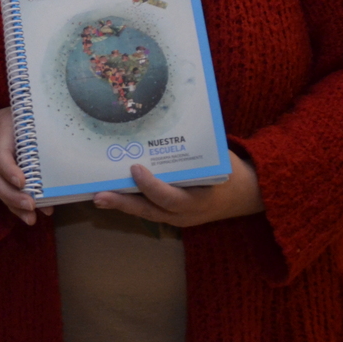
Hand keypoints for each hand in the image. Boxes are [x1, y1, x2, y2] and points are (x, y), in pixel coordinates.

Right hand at [0, 108, 50, 224]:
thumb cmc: (18, 123)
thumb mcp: (25, 119)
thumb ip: (41, 127)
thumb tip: (70, 140)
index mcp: (2, 140)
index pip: (1, 157)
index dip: (10, 170)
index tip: (22, 181)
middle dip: (13, 196)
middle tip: (30, 205)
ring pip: (0, 192)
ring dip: (15, 207)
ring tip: (31, 219)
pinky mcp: (3, 180)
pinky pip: (7, 196)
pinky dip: (18, 209)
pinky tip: (32, 217)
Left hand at [91, 150, 264, 226]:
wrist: (245, 195)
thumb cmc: (229, 170)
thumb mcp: (219, 159)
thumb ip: (196, 148)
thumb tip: (171, 122)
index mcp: (200, 199)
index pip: (171, 197)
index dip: (151, 186)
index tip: (135, 169)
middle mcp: (187, 214)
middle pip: (150, 211)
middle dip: (123, 203)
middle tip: (99, 196)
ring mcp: (178, 219)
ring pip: (146, 213)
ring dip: (121, 205)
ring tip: (97, 197)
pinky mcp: (172, 217)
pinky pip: (149, 210)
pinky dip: (130, 202)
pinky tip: (111, 194)